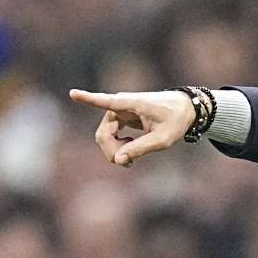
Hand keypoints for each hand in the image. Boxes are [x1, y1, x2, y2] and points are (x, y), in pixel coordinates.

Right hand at [68, 89, 195, 166]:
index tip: (72, 93)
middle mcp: (120, 106)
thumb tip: (118, 160)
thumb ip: (140, 149)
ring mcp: (119, 112)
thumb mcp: (162, 139)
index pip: (106, 101)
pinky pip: (109, 136)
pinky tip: (128, 155)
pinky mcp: (120, 119)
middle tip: (127, 164)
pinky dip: (116, 148)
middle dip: (111, 152)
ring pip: (103, 137)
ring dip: (113, 151)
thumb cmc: (176, 120)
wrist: (185, 109)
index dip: (88, 99)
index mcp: (132, 104)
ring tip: (130, 161)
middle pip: (102, 134)